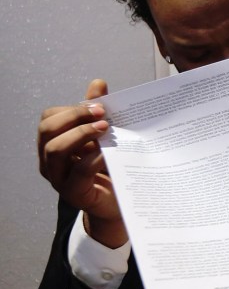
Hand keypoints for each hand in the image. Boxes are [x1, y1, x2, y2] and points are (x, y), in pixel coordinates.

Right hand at [37, 79, 126, 246]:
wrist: (121, 205)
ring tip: (105, 129)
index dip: (72, 109)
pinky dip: (92, 159)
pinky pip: (77, 173)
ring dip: (80, 134)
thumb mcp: (104, 138)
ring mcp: (59, 179)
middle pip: (47, 130)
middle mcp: (50, 161)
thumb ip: (98, 114)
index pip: (50, 118)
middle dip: (74, 117)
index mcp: (53, 144)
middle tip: (103, 113)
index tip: (100, 105)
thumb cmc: (110, 170)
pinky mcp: (74, 194)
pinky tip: (107, 152)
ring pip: (55, 150)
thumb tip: (98, 83)